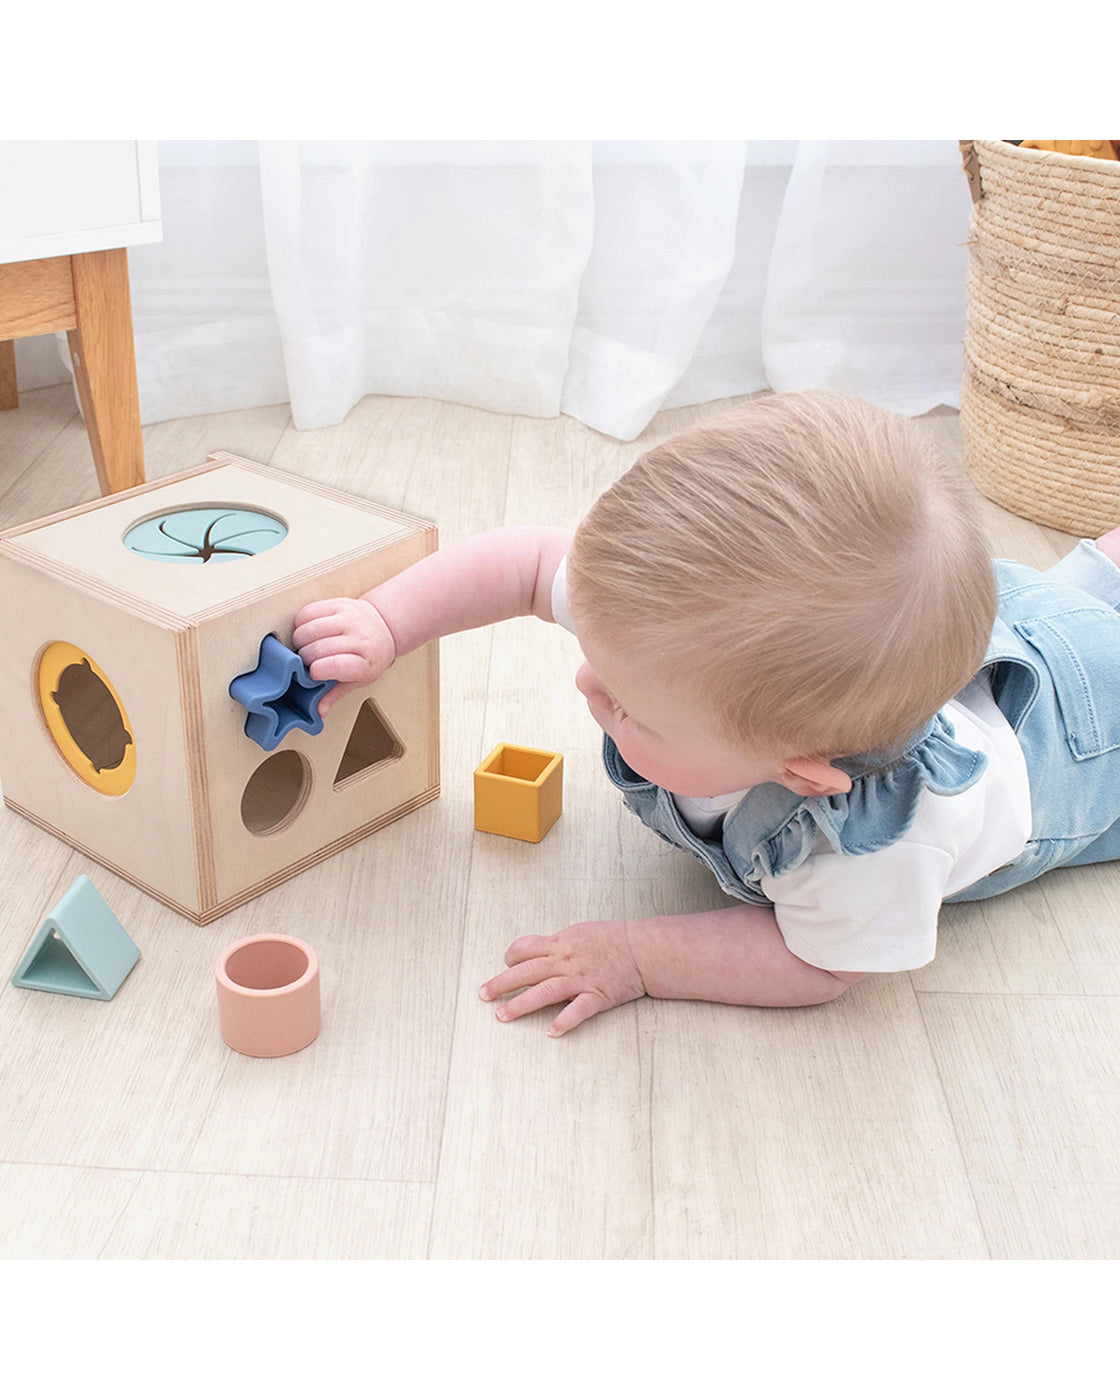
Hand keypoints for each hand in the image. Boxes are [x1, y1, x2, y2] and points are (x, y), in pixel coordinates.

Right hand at [293, 597, 395, 715]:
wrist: (385, 627)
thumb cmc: (370, 657)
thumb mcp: (359, 679)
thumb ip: (335, 694)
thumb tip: (317, 712)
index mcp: (366, 661)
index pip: (335, 666)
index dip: (317, 671)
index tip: (312, 675)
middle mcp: (359, 637)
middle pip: (316, 650)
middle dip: (304, 659)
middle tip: (306, 663)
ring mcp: (349, 618)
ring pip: (309, 630)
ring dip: (300, 642)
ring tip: (305, 648)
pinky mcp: (338, 604)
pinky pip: (307, 612)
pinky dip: (300, 624)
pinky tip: (307, 632)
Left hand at [478, 921, 645, 1036]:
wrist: (641, 949)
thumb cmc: (611, 939)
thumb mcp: (579, 932)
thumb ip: (557, 944)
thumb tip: (535, 950)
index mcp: (561, 943)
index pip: (525, 949)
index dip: (511, 958)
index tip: (505, 967)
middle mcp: (566, 961)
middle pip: (526, 971)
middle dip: (502, 983)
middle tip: (483, 995)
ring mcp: (581, 979)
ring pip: (544, 991)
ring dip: (521, 1004)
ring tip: (502, 1016)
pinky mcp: (597, 996)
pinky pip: (578, 1010)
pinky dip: (564, 1021)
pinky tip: (551, 1032)